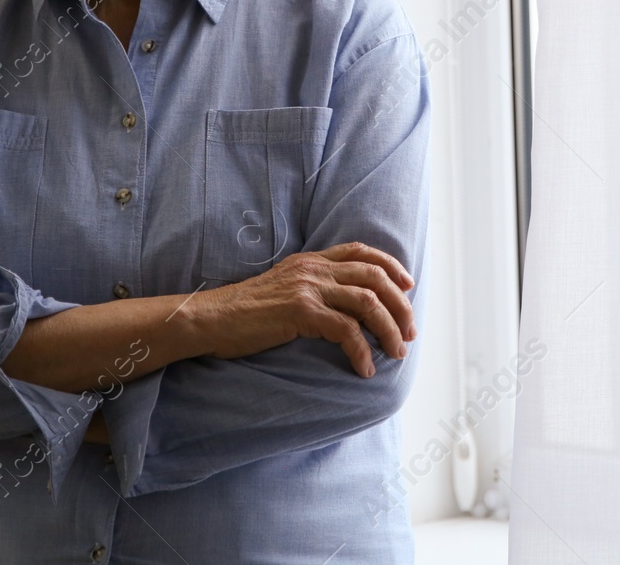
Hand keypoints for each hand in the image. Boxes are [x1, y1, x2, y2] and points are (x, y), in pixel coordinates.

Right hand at [193, 243, 415, 377]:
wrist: (210, 318)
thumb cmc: (245, 312)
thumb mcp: (283, 287)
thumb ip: (312, 286)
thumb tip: (342, 304)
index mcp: (311, 260)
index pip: (362, 251)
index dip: (391, 267)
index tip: (408, 287)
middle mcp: (314, 269)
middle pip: (375, 278)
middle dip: (400, 306)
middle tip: (409, 332)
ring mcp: (308, 288)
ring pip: (368, 302)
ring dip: (389, 329)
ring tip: (396, 352)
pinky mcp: (301, 312)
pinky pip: (346, 330)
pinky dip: (361, 351)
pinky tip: (364, 369)